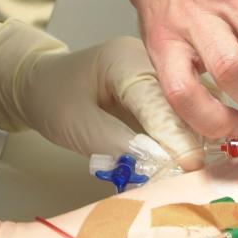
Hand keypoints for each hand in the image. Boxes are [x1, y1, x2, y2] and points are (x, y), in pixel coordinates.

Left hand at [0, 19, 206, 167]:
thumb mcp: (78, 127)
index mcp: (126, 60)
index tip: (190, 167)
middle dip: (190, 141)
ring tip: (193, 174)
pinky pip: (183, 115)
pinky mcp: (163, 91)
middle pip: (183, 104)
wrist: (42, 85)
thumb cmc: (53, 99)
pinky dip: (185, 140)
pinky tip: (188, 163)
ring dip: (193, 141)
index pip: (160, 100)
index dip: (175, 137)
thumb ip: (119, 146)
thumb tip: (159, 167)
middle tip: (196, 176)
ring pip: (190, 110)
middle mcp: (151, 61)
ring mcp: (161, 75)